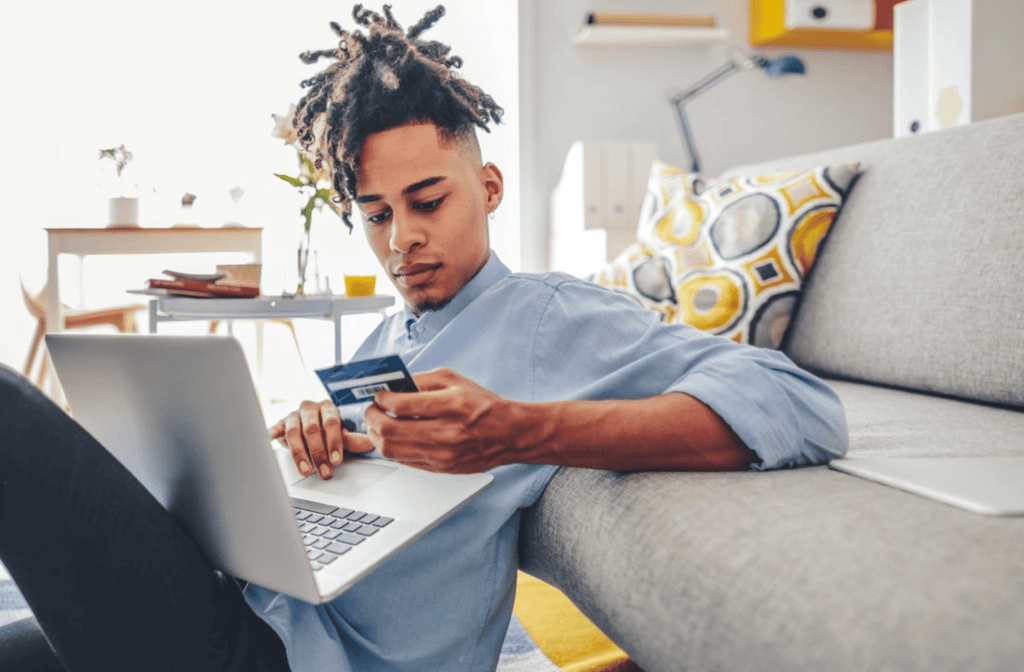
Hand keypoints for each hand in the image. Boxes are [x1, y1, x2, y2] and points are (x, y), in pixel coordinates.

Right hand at [268, 399, 373, 478]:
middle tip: (324, 471)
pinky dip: (275, 432)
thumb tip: (373, 443)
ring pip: (294, 432)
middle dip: (318, 453)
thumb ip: (354, 440)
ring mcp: (294, 414)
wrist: (309, 423)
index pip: (331, 423)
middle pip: (312, 429)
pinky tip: (274, 438)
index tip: (336, 460)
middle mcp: (310, 408)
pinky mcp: (281, 422)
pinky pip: (277, 426)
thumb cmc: (327, 430)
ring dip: (300, 454)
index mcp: (328, 408)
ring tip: (306, 470)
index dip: (333, 442)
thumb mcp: (342, 435)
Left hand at [366, 368, 529, 473]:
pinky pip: (404, 461)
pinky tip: (394, 437)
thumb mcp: (455, 380)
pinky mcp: (441, 469)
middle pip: (391, 431)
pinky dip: (392, 448)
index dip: (382, 399)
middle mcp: (447, 433)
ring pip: (392, 450)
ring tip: (379, 425)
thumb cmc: (484, 405)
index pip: (402, 405)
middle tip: (371, 410)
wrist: (510, 434)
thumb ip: (422, 380)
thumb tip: (392, 385)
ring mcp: (443, 455)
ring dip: (378, 436)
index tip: (379, 396)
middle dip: (372, 418)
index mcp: (452, 406)